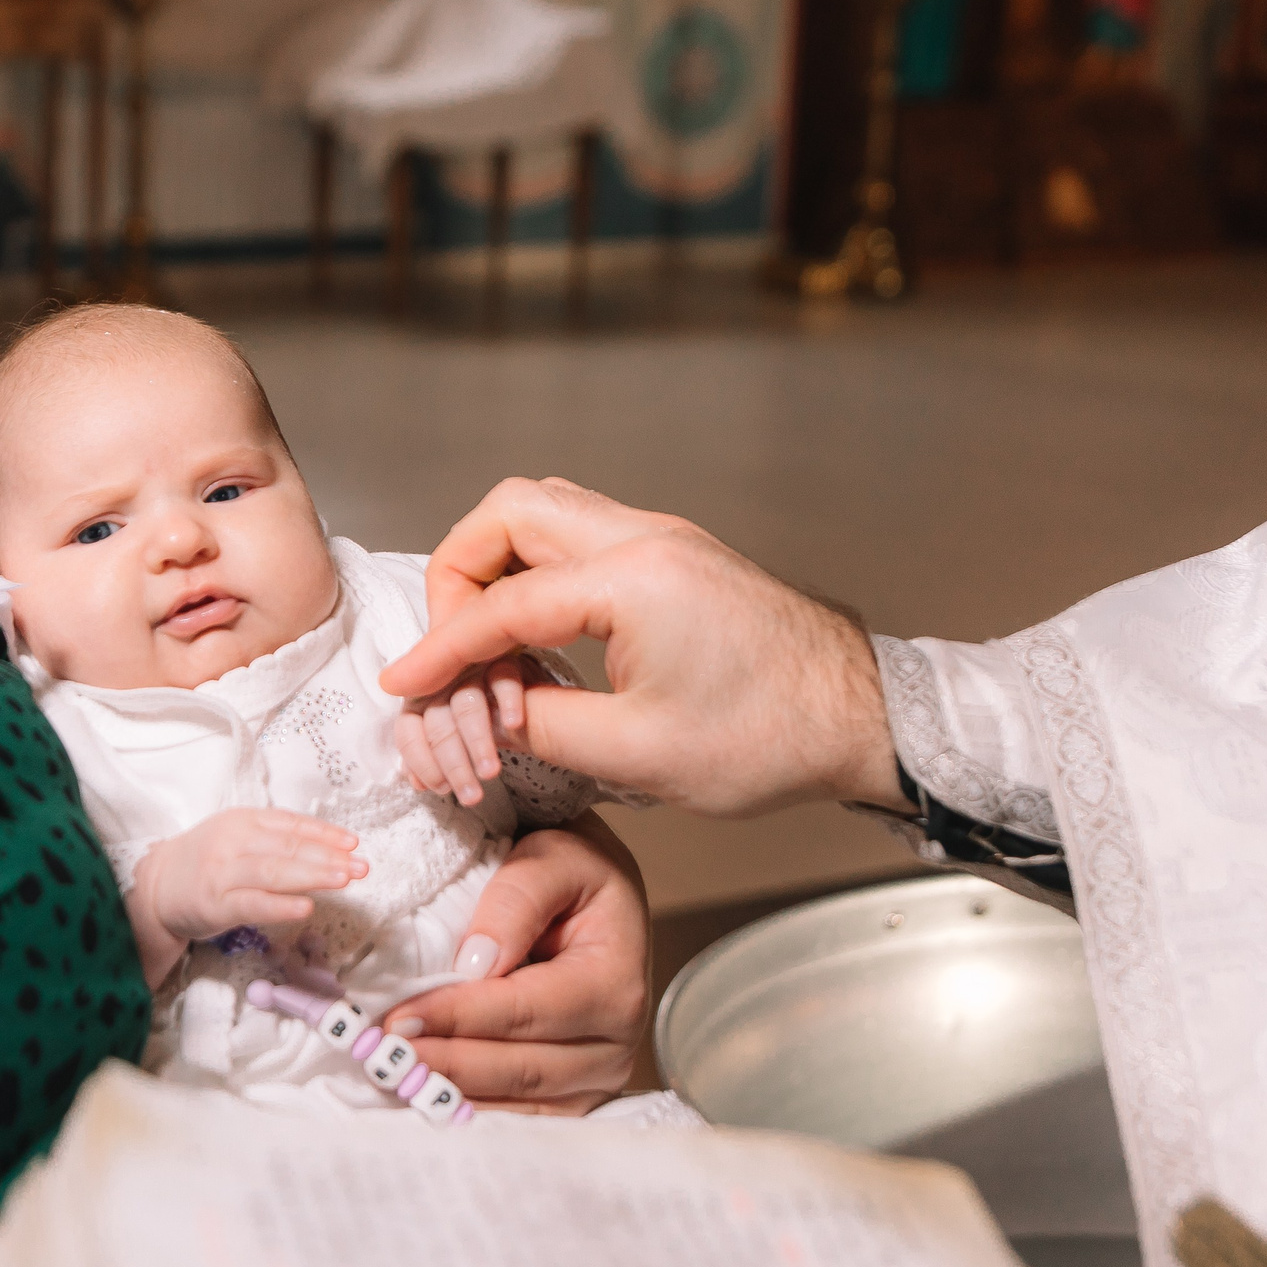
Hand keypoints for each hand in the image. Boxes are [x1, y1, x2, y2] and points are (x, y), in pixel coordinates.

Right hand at [129, 809, 364, 984]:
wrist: (156, 886)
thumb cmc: (206, 862)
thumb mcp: (238, 838)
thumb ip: (276, 840)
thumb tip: (330, 849)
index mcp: (242, 820)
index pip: (291, 825)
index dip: (325, 834)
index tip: (354, 844)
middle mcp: (233, 842)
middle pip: (287, 847)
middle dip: (328, 856)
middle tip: (360, 866)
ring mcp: (223, 873)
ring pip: (274, 872)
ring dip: (312, 875)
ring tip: (344, 880)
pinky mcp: (215, 904)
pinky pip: (252, 904)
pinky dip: (280, 905)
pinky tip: (305, 907)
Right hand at [380, 477, 902, 816]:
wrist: (862, 717)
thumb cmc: (770, 736)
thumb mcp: (635, 754)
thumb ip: (540, 725)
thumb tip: (488, 713)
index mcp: (631, 579)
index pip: (502, 604)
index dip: (441, 648)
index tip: (405, 683)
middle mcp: (644, 540)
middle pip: (511, 512)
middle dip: (460, 573)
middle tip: (452, 644)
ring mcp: (663, 542)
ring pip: (546, 513)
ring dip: (500, 566)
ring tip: (489, 640)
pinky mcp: (677, 560)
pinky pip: (583, 540)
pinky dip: (541, 574)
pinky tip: (541, 637)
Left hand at [382, 815, 648, 1114]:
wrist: (601, 897)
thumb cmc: (573, 874)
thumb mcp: (553, 858)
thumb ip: (517, 900)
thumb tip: (475, 962)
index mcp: (614, 982)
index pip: (524, 1010)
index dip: (458, 1017)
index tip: (397, 1019)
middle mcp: (617, 1042)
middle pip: (519, 1068)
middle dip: (445, 1063)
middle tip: (382, 1056)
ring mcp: (598, 1078)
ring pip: (516, 1101)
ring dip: (450, 1093)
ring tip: (392, 1077)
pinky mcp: (577, 1096)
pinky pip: (520, 1116)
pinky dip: (470, 1109)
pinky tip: (423, 1096)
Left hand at [394, 656, 534, 805]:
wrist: (520, 688)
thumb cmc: (480, 718)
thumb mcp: (453, 739)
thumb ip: (430, 756)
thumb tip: (417, 783)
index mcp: (418, 699)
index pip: (407, 732)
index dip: (422, 764)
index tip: (442, 790)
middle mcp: (440, 681)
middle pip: (438, 725)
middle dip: (453, 765)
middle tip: (470, 796)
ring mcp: (471, 668)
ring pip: (467, 706)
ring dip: (478, 743)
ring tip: (490, 773)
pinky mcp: (504, 659)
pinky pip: (503, 678)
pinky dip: (508, 702)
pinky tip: (513, 725)